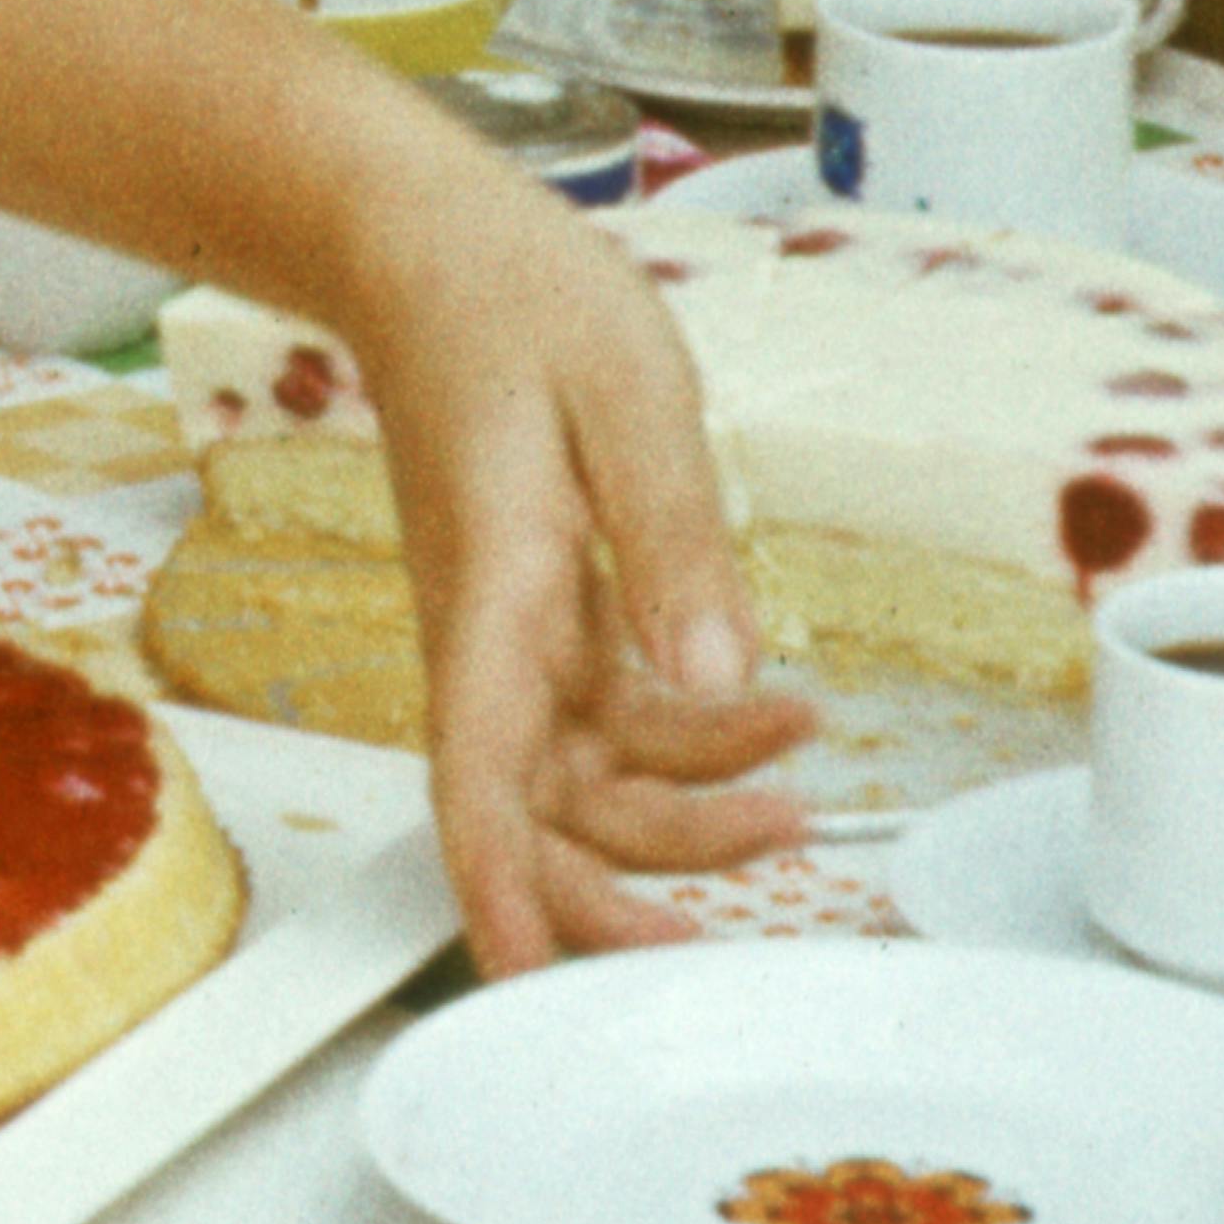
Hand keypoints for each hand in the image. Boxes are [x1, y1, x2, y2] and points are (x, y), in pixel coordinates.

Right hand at [350, 211, 820, 957]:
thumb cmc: (513, 297)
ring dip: (676, 813)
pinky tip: (767, 718)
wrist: (427, 244)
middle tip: (746, 913)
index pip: (479, 773)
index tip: (522, 979)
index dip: (497, 889)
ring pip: (576, 779)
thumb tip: (724, 680)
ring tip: (796, 798)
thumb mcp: (628, 394)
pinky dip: (680, 742)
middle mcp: (487, 632)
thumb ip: (676, 543)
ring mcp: (508, 630)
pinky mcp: (537, 612)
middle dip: (625, 888)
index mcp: (494, 588)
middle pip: (534, 812)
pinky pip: (599, 719)